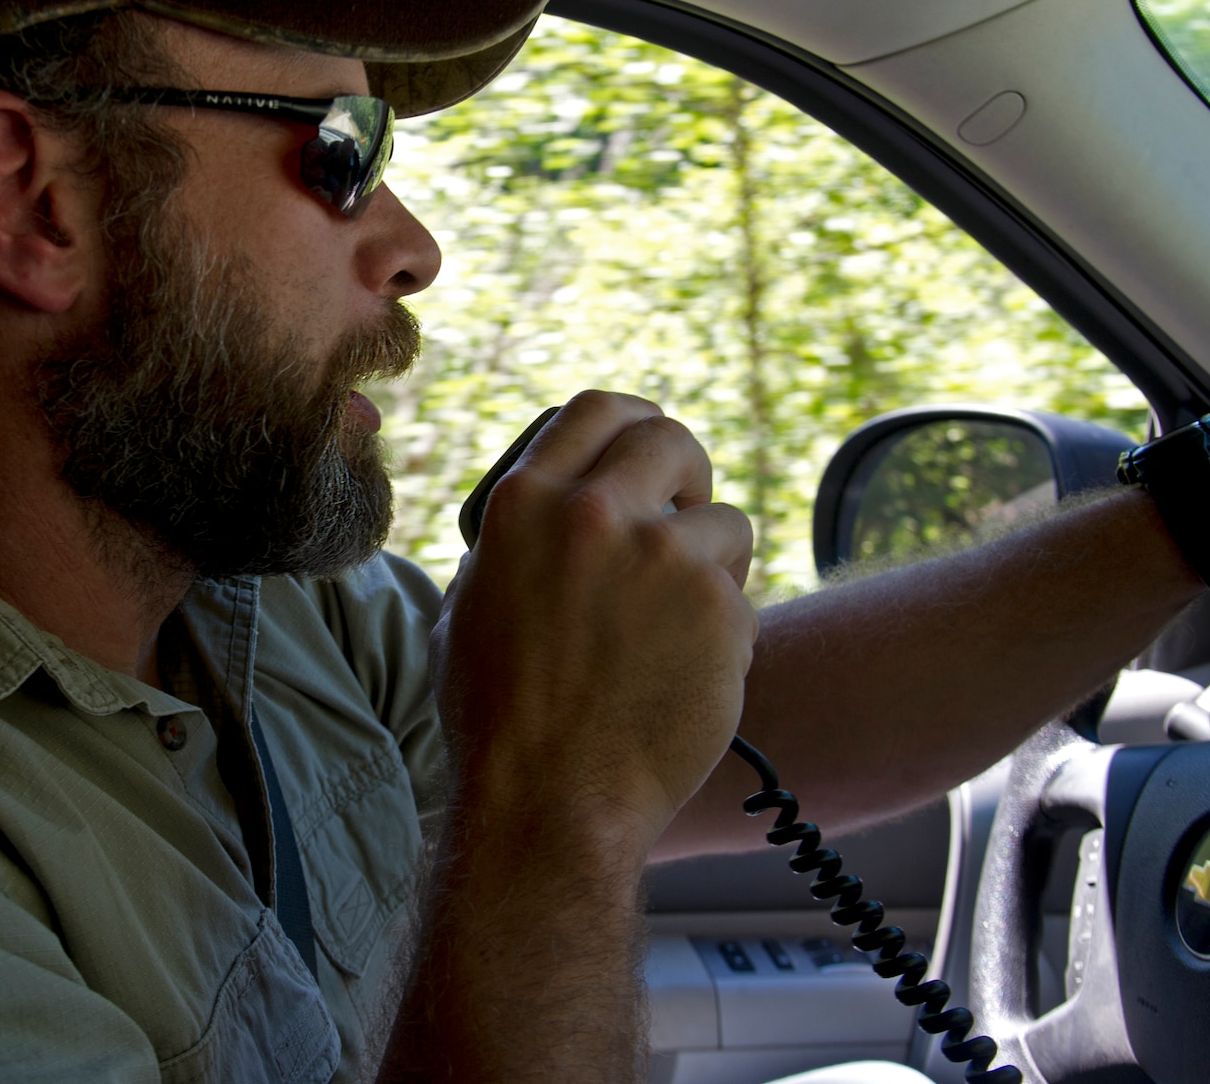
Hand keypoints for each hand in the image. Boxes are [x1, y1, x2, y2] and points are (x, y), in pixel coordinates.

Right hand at [430, 391, 757, 862]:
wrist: (548, 800)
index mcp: (525, 503)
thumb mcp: (467, 606)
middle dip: (690, 473)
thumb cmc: (496, 720)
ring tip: (682, 625)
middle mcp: (593, 513)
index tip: (651, 447)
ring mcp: (662, 556)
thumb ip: (513, 547)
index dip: (635, 422)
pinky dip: (724, 635)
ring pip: (726, 523)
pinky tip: (687, 677)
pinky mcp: (719, 607)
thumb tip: (545, 520)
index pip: (597, 409)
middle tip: (688, 515)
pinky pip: (741, 599)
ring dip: (716, 565)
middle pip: (672, 439)